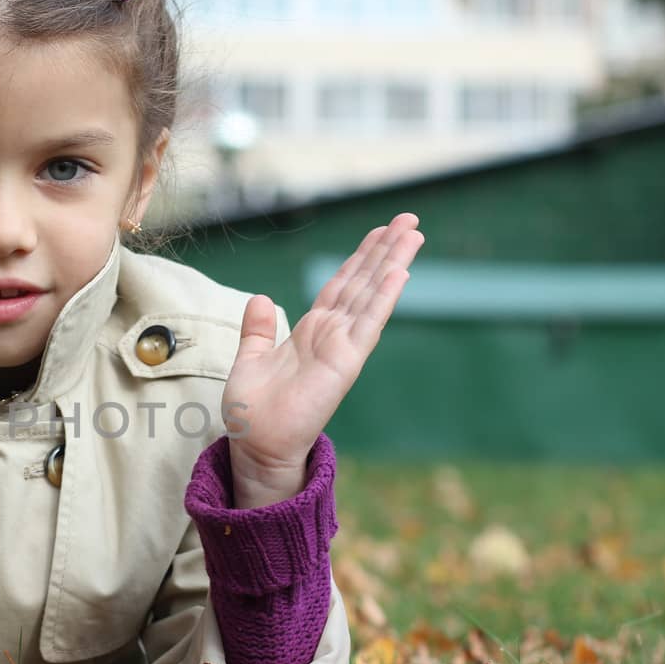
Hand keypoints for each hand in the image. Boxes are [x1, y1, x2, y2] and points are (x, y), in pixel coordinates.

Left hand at [222, 213, 423, 508]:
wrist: (256, 443)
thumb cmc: (254, 410)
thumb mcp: (250, 358)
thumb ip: (258, 329)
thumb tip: (260, 298)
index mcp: (312, 331)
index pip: (341, 284)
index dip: (360, 257)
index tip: (380, 231)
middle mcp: (332, 334)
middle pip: (363, 282)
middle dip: (385, 250)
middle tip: (409, 219)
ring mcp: (342, 347)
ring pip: (371, 295)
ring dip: (393, 264)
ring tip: (414, 234)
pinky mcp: (345, 362)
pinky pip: (367, 325)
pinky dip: (383, 299)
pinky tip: (399, 274)